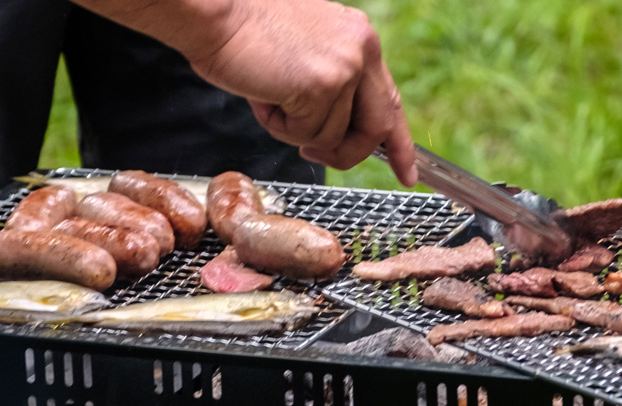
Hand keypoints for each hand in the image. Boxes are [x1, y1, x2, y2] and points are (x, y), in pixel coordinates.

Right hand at [72, 0, 417, 186]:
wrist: (213, 15)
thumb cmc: (245, 36)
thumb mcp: (307, 55)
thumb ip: (333, 85)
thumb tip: (340, 131)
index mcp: (361, 40)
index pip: (390, 101)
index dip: (399, 144)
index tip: (408, 173)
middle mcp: (361, 51)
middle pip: (376, 128)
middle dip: (348, 153)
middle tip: (314, 155)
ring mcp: (345, 69)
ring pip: (332, 137)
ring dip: (295, 131)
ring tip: (270, 96)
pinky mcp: (322, 86)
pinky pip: (306, 135)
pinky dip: (279, 127)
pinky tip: (263, 96)